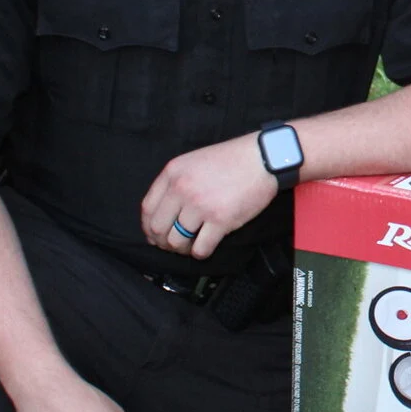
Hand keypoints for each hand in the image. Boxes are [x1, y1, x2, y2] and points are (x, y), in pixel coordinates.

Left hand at [140, 133, 278, 257]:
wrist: (263, 158)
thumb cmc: (231, 160)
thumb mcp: (193, 161)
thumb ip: (176, 182)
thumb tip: (164, 212)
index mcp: (173, 173)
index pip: (148, 208)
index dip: (148, 227)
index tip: (155, 234)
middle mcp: (182, 189)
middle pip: (158, 228)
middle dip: (163, 241)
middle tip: (173, 244)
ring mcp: (200, 206)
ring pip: (177, 241)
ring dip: (182, 249)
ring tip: (191, 245)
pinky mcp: (220, 220)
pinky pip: (200, 248)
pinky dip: (200, 253)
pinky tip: (205, 247)